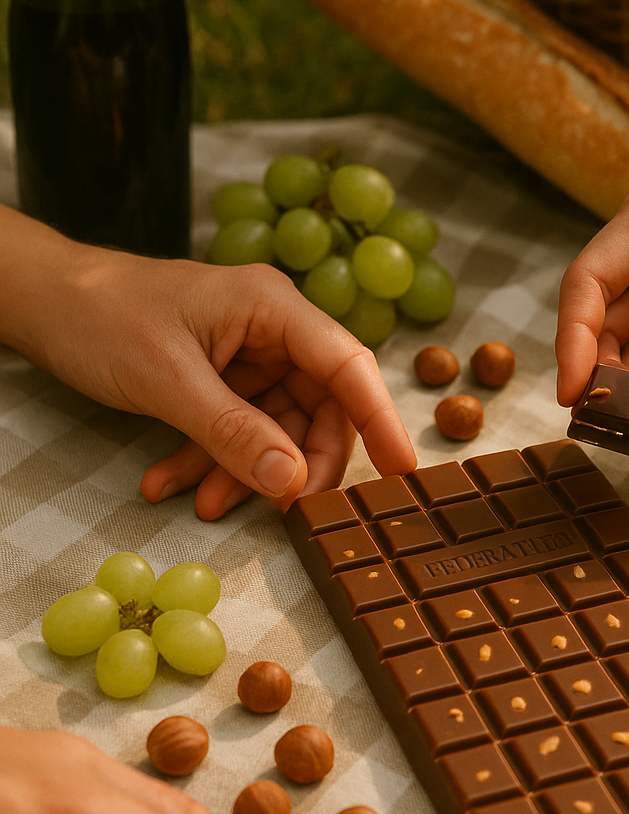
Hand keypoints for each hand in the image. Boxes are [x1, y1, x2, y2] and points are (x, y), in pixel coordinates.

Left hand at [0, 215, 416, 519]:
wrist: (41, 302)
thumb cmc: (101, 318)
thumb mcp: (169, 382)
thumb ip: (234, 433)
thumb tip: (292, 482)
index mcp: (272, 306)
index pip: (348, 364)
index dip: (382, 419)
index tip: (402, 471)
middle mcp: (269, 328)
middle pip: (319, 404)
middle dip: (299, 461)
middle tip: (287, 511)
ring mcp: (244, 354)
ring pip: (274, 426)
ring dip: (244, 470)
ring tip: (205, 505)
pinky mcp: (217, 377)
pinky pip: (234, 428)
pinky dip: (210, 460)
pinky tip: (172, 485)